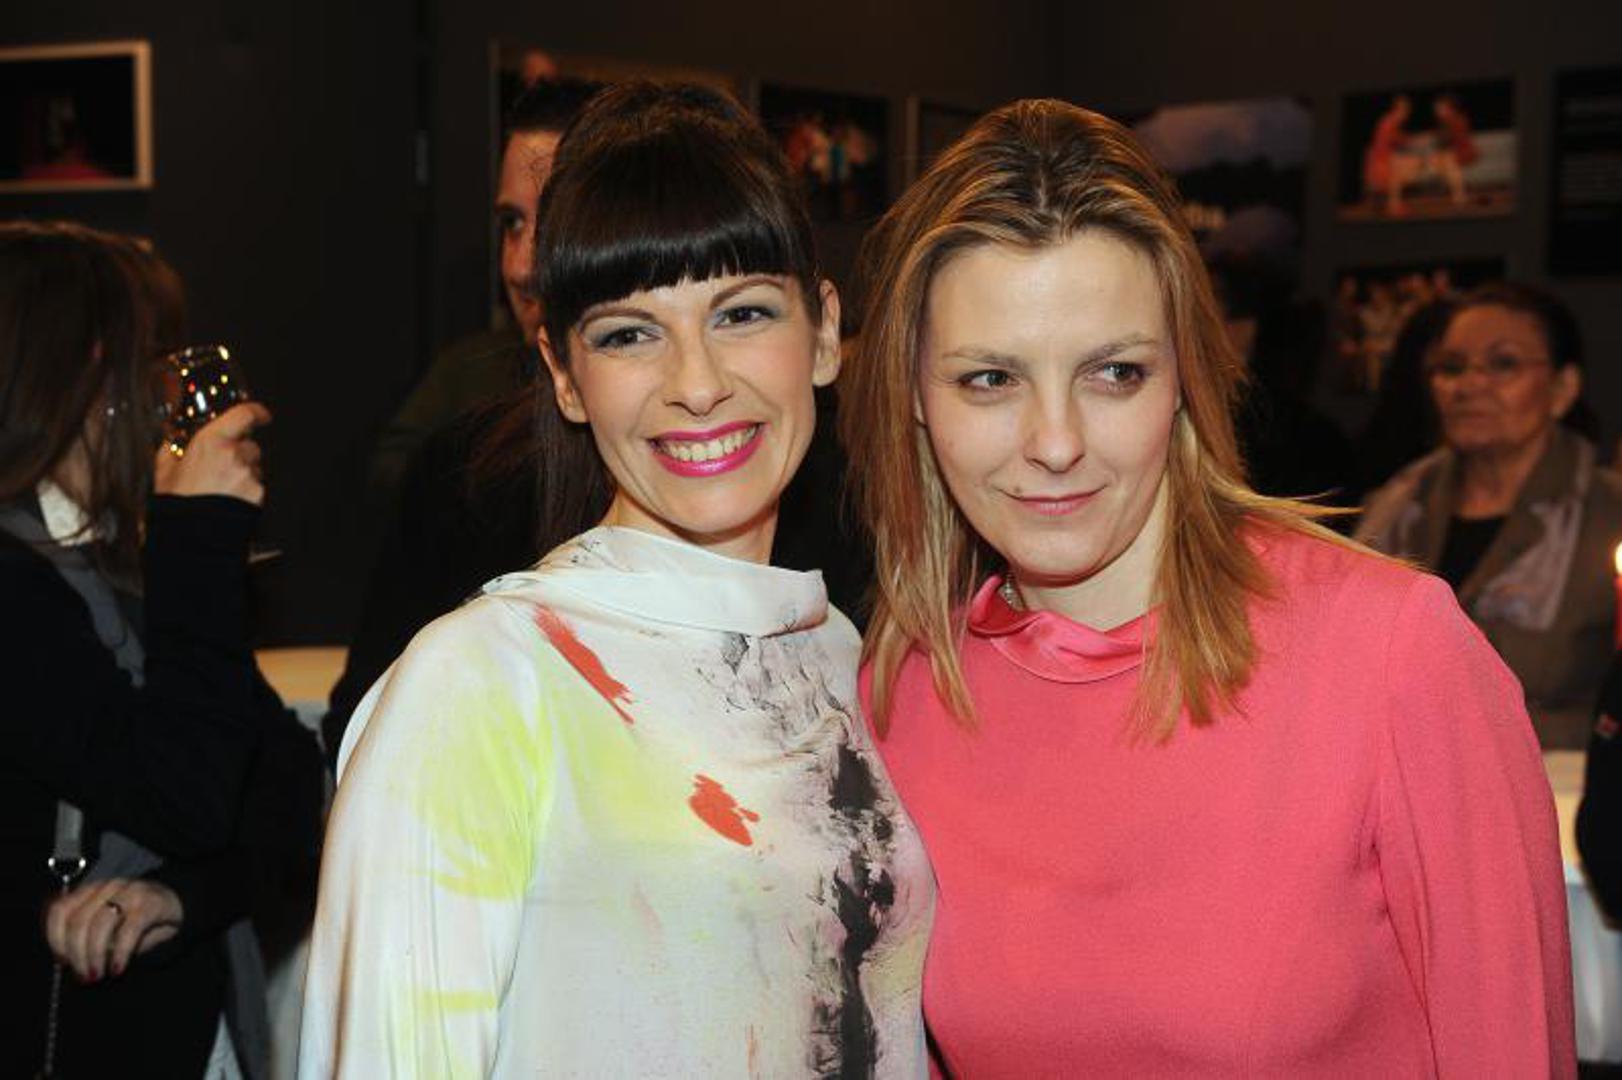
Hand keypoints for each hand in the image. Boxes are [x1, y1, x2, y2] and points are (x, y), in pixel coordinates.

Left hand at [44, 877, 183, 981]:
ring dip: (95, 956)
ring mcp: (129, 892)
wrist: (178, 903)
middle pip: (78, 921)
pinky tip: (117, 968)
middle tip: (84, 975)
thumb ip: (88, 936)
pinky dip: (119, 954)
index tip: (63, 961)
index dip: (55, 938)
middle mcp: (107, 887)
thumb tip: (72, 961)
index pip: (60, 910)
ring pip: (99, 925)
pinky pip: (128, 931)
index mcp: (91, 890)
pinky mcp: (150, 904)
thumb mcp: (108, 926)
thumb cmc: (136, 919)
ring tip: (98, 975)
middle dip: (77, 954)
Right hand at [153, 401, 271, 505]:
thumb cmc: (177, 503)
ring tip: (223, 489)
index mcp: (211, 442)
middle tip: (222, 471)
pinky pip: (258, 486)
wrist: (190, 534)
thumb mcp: (165, 471)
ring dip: (245, 473)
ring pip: (255, 467)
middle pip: (251, 446)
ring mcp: (248, 474)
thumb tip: (171, 443)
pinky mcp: (258, 493)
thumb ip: (171, 451)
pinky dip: (249, 491)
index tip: (260, 415)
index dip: (256, 412)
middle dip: (241, 455)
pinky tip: (231, 500)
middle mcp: (234, 455)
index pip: (244, 415)